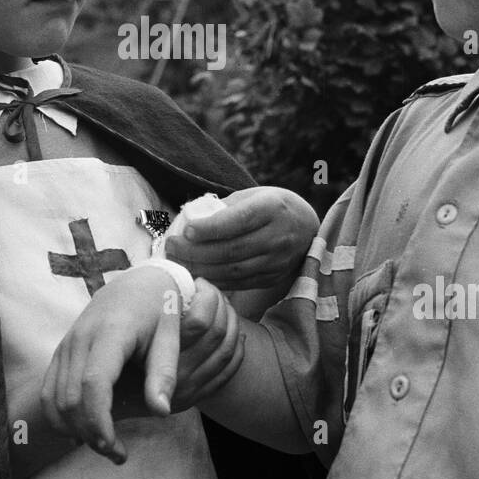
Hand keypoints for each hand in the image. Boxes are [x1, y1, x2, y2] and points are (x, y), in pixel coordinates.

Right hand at [41, 269, 243, 464]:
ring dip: (74, 428)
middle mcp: (81, 338)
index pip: (93, 384)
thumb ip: (163, 373)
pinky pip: (49, 391)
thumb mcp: (171, 336)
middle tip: (117, 454)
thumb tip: (161, 411)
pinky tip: (84, 431)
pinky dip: (61, 417)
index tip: (115, 447)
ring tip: (105, 445)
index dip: (99, 420)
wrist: (137, 282)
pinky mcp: (61, 352)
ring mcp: (67, 344)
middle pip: (70, 397)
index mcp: (110, 332)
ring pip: (55, 398)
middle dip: (89, 432)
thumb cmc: (159, 309)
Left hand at [164, 186, 318, 290]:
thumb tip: (189, 220)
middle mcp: (278, 237)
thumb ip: (225, 208)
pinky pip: (238, 283)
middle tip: (171, 247)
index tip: (186, 230)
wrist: (307, 228)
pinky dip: (214, 280)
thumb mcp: (254, 195)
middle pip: (231, 250)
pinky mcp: (271, 278)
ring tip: (177, 262)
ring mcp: (276, 261)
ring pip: (232, 270)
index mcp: (273, 209)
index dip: (210, 228)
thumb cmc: (272, 206)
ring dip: (200, 268)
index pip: (238, 221)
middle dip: (195, 251)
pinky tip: (196, 273)